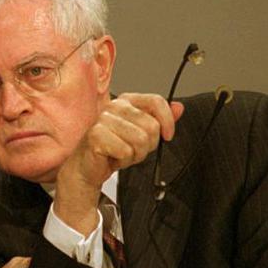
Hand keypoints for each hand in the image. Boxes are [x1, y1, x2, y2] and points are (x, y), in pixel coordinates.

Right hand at [54, 93, 184, 234]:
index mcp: (126, 101)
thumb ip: (159, 120)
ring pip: (140, 140)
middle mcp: (114, 106)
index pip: (156, 101)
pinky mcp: (96, 135)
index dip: (167, 120)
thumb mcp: (141, 134)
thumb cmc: (112, 150)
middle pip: (151, 126)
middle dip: (147, 145)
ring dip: (135, 154)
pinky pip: (126, 151)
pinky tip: (113, 158)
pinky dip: (123, 161)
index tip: (167, 135)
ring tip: (122, 154)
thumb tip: (179, 107)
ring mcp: (104, 119)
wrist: (87, 167)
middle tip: (133, 149)